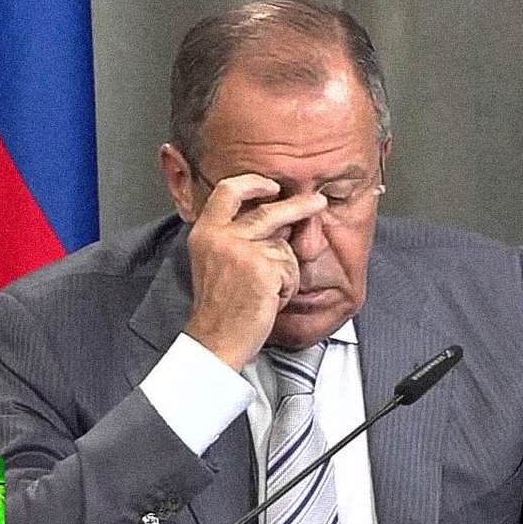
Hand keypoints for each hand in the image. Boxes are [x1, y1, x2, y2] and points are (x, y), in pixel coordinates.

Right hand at [183, 174, 326, 370]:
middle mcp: (221, 236)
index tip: (270, 185)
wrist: (215, 340)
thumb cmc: (220, 308)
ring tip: (265, 292)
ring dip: (285, 271)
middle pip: (269, 211)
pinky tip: (269, 300)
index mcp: (205, 232)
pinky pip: (290, 269)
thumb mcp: (217, 262)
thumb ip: (238, 237)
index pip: (228, 191)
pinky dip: (287, 287)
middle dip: (299, 206)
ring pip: (284, 247)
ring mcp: (242, 250)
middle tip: (317, 202)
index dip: (252, 183)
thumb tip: (279, 221)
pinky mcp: (263, 268)